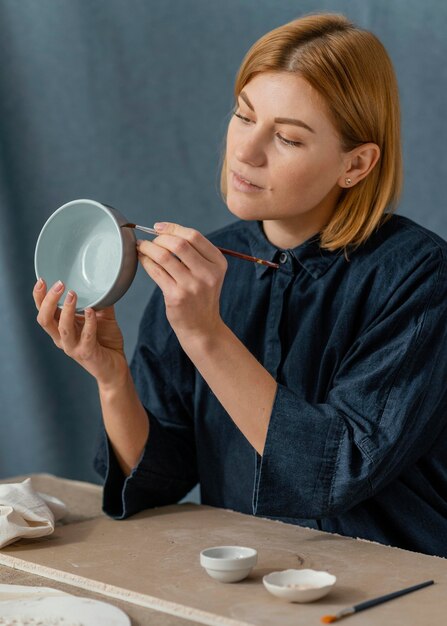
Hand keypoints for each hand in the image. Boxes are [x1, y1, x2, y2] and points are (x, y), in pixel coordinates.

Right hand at [33, 278, 127, 387]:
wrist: (115, 368)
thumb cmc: (106, 342)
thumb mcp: (101, 317)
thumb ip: (99, 302)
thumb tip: (104, 282)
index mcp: (61, 329)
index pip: (43, 312)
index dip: (39, 297)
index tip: (42, 280)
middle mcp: (62, 339)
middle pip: (45, 319)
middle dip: (48, 300)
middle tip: (59, 284)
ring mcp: (73, 347)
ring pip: (62, 328)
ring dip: (67, 309)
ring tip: (73, 293)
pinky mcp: (87, 353)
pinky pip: (86, 336)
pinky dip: (88, 322)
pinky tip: (91, 311)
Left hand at [137, 222, 227, 343]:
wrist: (202, 327)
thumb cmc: (201, 297)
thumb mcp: (209, 273)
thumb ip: (195, 253)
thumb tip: (163, 231)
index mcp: (218, 263)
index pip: (194, 236)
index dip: (173, 228)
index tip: (159, 227)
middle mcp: (207, 274)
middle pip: (179, 244)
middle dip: (160, 238)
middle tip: (151, 240)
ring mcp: (192, 286)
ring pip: (164, 256)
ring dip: (148, 248)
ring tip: (142, 247)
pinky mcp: (176, 296)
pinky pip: (156, 272)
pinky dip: (146, 261)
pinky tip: (142, 259)